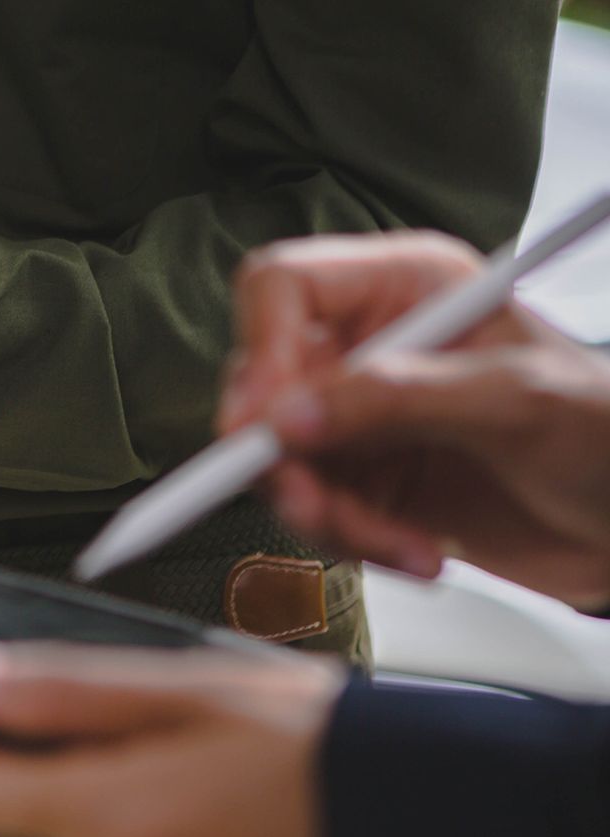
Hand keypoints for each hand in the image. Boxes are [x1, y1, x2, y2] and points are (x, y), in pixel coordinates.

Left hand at [0, 635, 343, 836]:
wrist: (423, 816)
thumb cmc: (318, 748)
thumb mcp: (183, 688)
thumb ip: (53, 690)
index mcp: (98, 815)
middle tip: (33, 692)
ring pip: (51, 829)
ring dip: (58, 782)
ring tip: (144, 731)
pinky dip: (103, 809)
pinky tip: (166, 776)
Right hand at [220, 232, 609, 607]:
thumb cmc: (605, 433)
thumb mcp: (514, 402)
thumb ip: (399, 399)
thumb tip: (289, 417)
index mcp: (402, 287)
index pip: (282, 286)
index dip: (261, 347)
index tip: (267, 421)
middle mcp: (366, 344)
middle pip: (261, 382)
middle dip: (284, 456)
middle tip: (315, 503)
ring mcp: (358, 413)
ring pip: (278, 458)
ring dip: (327, 513)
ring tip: (399, 541)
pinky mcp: (361, 476)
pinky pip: (313, 510)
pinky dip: (355, 541)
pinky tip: (418, 550)